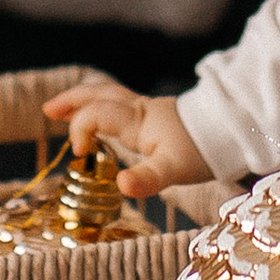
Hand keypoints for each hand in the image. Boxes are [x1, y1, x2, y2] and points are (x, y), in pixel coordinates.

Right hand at [45, 75, 208, 200]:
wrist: (230, 132)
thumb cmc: (201, 151)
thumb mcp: (174, 170)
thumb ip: (147, 178)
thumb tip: (121, 185)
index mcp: (137, 120)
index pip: (96, 114)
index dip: (80, 129)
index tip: (79, 154)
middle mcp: (138, 110)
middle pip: (98, 94)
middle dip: (71, 101)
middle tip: (48, 109)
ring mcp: (146, 110)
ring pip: (108, 95)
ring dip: (83, 101)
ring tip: (62, 110)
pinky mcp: (154, 116)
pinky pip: (119, 103)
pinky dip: (101, 106)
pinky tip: (100, 120)